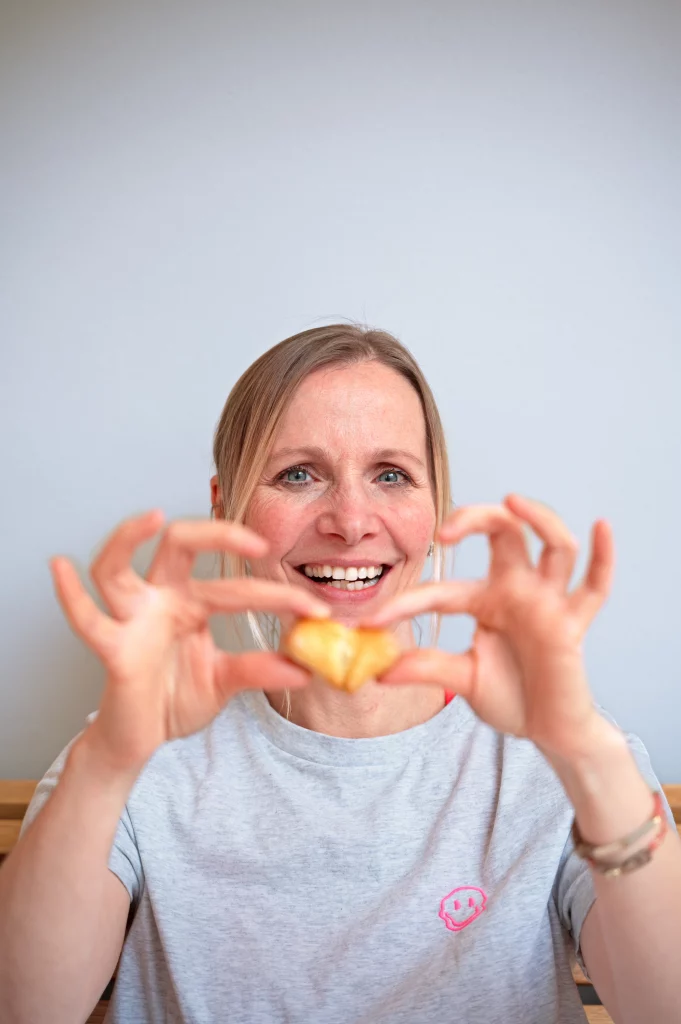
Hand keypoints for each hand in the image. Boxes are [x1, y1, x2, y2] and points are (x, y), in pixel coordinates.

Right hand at [50, 510, 328, 772]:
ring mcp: (133, 619)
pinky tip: (61, 567)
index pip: (237, 586)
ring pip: (121, 567)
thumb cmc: (174, 700)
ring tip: (154, 517)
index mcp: (191, 602)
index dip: (279, 598)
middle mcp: (160, 599)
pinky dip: (70, 594)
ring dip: (130, 537)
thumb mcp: (225, 682)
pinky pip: (87, 619)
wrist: (141, 739)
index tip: (317, 611)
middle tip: (258, 543)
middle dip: (216, 535)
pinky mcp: (112, 648)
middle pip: (180, 545)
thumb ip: (259, 669)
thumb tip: (305, 665)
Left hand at [364, 495, 613, 760]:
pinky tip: (601, 527)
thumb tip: (381, 670)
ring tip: (512, 502)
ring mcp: (548, 603)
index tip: (372, 621)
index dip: (405, 605)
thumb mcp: (462, 680)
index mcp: (486, 600)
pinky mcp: (573, 624)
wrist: (549, 730)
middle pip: (504, 532)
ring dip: (539, 519)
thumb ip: (427, 670)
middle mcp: (518, 591)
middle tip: (446, 529)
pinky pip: (595, 588)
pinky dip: (603, 556)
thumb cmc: (511, 697)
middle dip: (477, 518)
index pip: (441, 591)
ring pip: (554, 547)